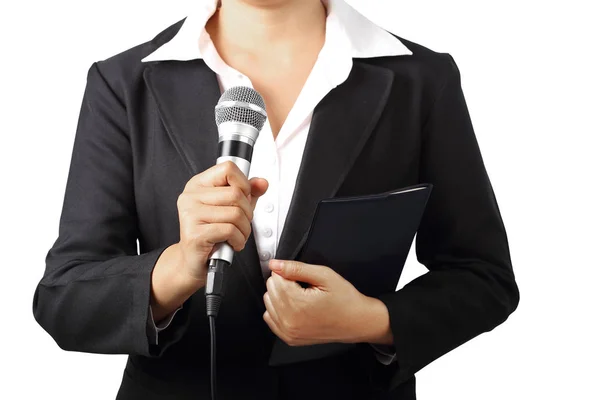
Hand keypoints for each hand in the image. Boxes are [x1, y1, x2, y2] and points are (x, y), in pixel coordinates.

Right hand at [176, 161, 268, 282]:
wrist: (193, 260)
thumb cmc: (211, 233)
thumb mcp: (231, 207)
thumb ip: (248, 193)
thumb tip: (262, 183)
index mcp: (198, 185)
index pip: (228, 168)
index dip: (243, 184)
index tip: (244, 198)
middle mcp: (191, 196)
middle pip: (236, 193)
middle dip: (248, 212)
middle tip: (242, 224)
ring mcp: (191, 214)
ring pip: (236, 214)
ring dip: (244, 229)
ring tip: (237, 235)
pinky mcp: (195, 234)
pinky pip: (230, 230)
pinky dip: (238, 240)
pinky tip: (232, 243)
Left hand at [263, 260, 392, 345]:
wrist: (357, 322)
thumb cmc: (345, 299)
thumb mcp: (324, 276)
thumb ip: (296, 268)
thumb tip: (274, 264)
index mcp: (297, 304)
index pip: (275, 279)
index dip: (288, 273)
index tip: (301, 276)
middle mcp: (289, 321)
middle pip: (270, 291)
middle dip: (284, 284)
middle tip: (303, 286)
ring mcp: (288, 332)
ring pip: (268, 303)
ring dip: (280, 296)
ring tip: (301, 297)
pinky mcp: (289, 338)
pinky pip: (270, 318)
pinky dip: (278, 310)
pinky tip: (294, 307)